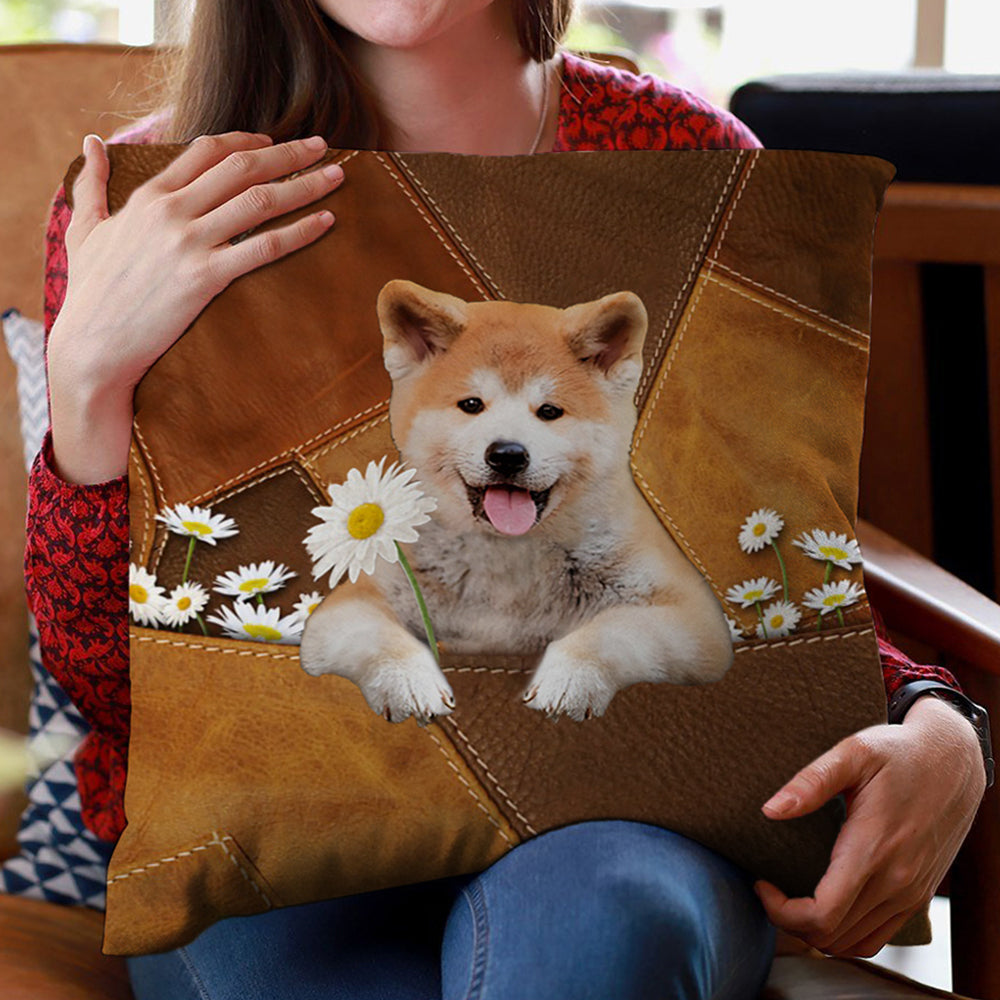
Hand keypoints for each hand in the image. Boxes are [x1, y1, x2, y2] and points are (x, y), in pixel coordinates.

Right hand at [50, 129, 344, 395]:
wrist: (92, 344)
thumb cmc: (91, 292)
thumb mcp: (83, 230)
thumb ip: (91, 184)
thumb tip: (91, 142)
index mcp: (149, 196)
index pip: (207, 150)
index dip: (247, 141)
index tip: (274, 142)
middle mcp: (172, 211)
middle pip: (242, 167)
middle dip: (288, 153)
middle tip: (323, 146)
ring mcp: (190, 243)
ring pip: (260, 200)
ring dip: (305, 184)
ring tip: (337, 176)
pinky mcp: (206, 277)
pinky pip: (265, 246)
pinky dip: (300, 231)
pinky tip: (326, 222)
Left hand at [753, 695, 986, 957]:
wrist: (953, 762)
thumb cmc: (899, 753)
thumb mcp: (853, 752)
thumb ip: (811, 782)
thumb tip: (771, 810)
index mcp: (873, 849)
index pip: (822, 914)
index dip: (781, 910)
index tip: (761, 882)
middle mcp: (896, 881)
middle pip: (832, 936)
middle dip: (789, 920)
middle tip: (769, 888)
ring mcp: (910, 893)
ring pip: (854, 943)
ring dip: (816, 932)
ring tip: (791, 898)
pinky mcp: (918, 895)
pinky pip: (877, 936)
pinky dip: (845, 934)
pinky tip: (825, 905)